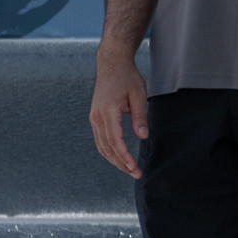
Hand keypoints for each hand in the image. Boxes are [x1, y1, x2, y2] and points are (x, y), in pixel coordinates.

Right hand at [89, 52, 149, 178]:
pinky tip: (119, 156)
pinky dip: (108, 150)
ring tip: (128, 169)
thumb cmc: (127, 78)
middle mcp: (97, 116)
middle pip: (107, 147)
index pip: (116, 141)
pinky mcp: (95, 117)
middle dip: (120, 163)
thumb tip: (143, 136)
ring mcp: (94, 117)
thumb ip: (140, 116)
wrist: (111, 64)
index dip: (125, 157)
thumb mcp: (139, 95)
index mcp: (108, 111)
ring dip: (114, 159)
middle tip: (135, 173)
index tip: (135, 168)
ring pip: (101, 146)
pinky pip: (99, 139)